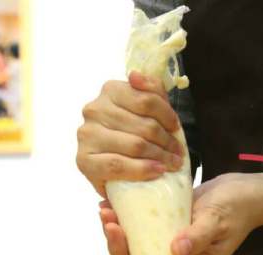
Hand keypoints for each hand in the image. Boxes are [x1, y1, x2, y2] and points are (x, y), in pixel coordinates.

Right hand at [77, 72, 183, 197]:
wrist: (112, 166)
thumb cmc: (133, 133)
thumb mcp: (147, 108)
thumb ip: (150, 90)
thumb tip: (135, 76)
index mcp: (111, 91)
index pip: (146, 100)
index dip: (167, 116)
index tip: (176, 128)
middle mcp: (95, 110)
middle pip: (144, 125)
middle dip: (167, 142)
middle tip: (178, 153)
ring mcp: (87, 135)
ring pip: (134, 145)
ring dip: (160, 157)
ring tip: (172, 164)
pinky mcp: (83, 160)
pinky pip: (117, 165)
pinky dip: (142, 169)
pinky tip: (157, 171)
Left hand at [99, 173, 262, 254]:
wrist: (241, 191)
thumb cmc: (236, 209)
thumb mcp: (217, 221)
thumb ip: (197, 237)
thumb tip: (177, 251)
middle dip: (119, 253)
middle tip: (112, 227)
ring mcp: (167, 247)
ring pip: (134, 252)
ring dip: (116, 237)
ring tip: (106, 214)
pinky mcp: (162, 230)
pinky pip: (138, 232)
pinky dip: (123, 221)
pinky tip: (110, 206)